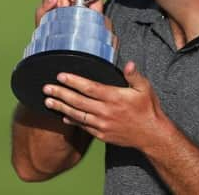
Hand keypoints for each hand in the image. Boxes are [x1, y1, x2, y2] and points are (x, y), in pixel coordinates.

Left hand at [42, 61, 169, 149]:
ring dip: (61, 107)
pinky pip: (83, 127)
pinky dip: (72, 121)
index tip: (60, 76)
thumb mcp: (145, 89)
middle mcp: (106, 112)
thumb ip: (134, 76)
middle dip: (60, 94)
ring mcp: (102, 125)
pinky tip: (62, 116)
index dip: (73, 82)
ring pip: (77, 115)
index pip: (89, 88)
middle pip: (78, 102)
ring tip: (48, 101)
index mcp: (114, 98)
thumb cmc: (148, 109)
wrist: (152, 136)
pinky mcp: (102, 135)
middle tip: (46, 88)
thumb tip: (129, 64)